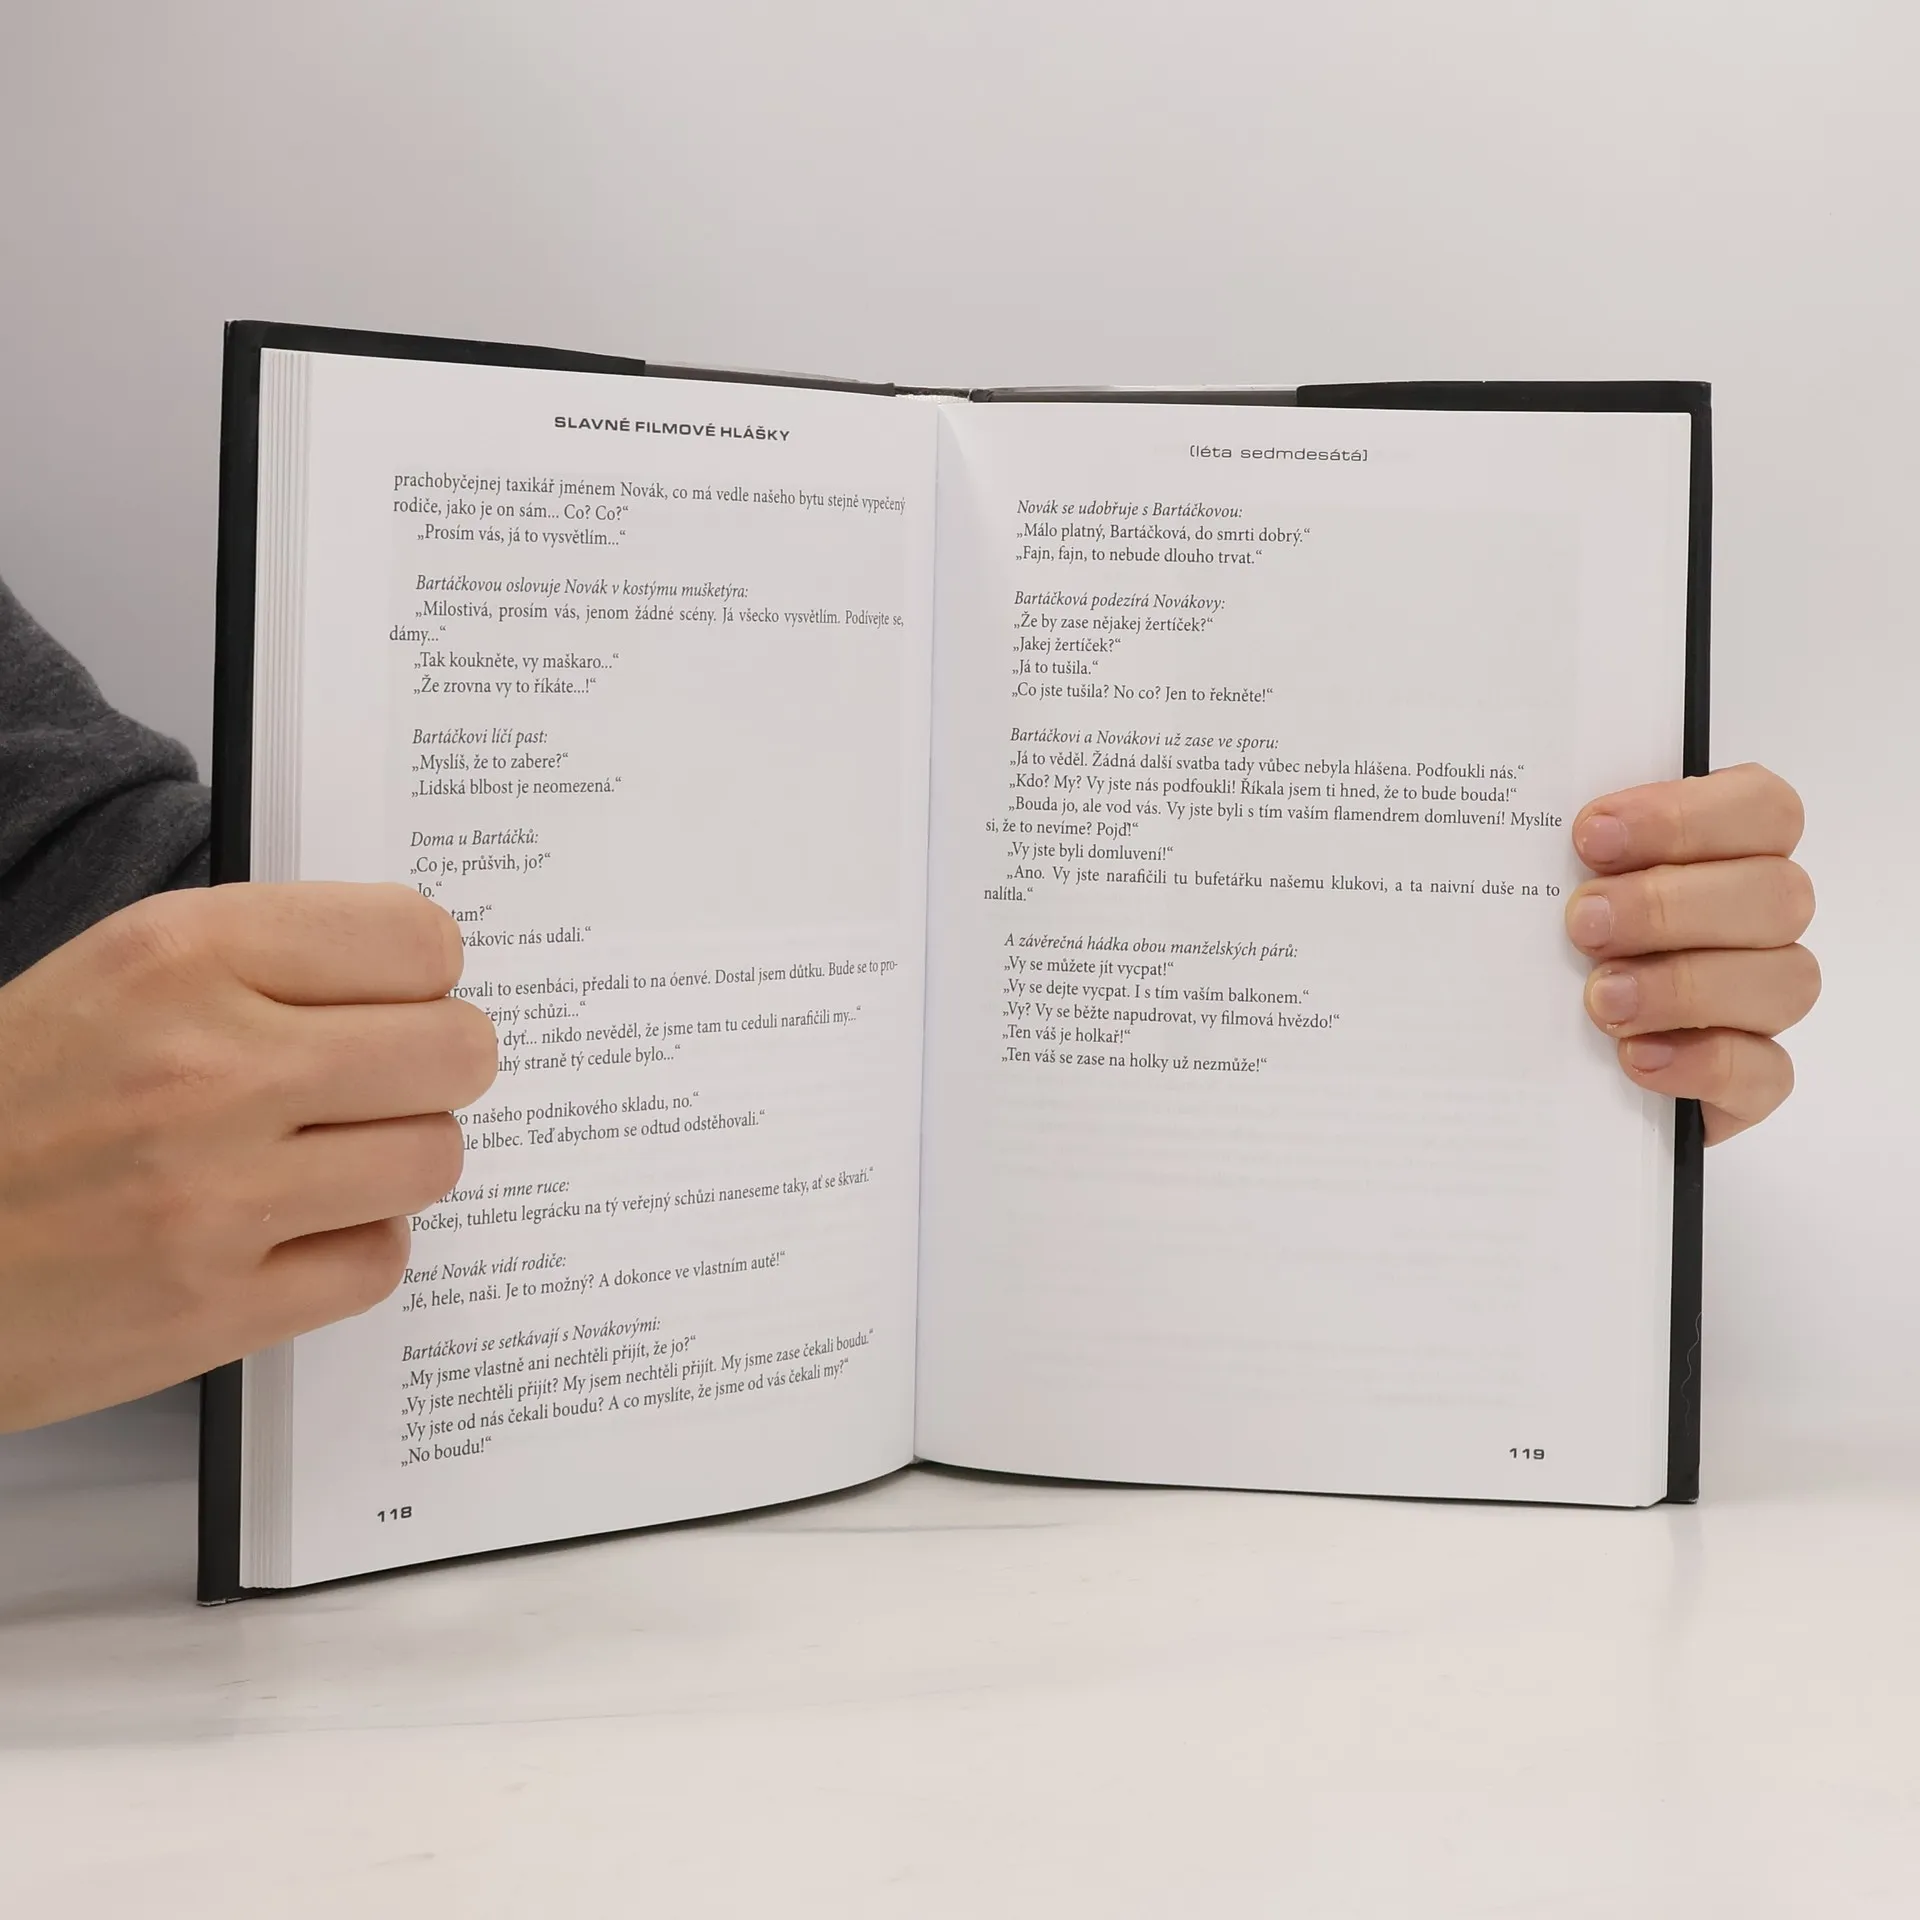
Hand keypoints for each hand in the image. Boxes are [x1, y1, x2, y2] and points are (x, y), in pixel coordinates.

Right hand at [0, 883, 496, 1430]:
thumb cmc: (10, 1102)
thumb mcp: (118, 977)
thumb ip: (267, 962)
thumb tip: (419, 975)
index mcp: (181, 957)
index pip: (418, 939)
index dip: (421, 976)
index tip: (396, 997)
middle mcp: (208, 1068)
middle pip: (456, 1051)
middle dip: (431, 1067)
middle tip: (380, 1083)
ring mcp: (215, 1196)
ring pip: (433, 1158)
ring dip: (396, 1161)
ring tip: (326, 1159)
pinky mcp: (216, 1307)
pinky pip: (381, 1260)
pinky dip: (354, 1247)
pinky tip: (294, 1229)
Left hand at [1566, 764, 1816, 1143]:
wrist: (1529, 1044)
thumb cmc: (1547, 938)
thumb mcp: (1540, 881)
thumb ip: (1549, 847)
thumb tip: (1520, 828)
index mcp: (1728, 850)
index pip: (1762, 808)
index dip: (1684, 816)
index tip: (1589, 836)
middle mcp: (1760, 920)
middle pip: (1779, 894)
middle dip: (1670, 907)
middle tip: (1582, 925)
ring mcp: (1765, 1000)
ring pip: (1786, 981)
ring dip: (1686, 987)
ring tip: (1600, 998)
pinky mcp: (1753, 1079)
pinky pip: (1768, 1072)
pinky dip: (1704, 1063)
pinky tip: (1634, 1057)